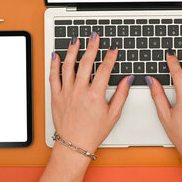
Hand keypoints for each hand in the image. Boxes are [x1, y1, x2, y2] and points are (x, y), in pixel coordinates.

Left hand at [50, 33, 132, 152]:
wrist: (74, 144)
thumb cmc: (93, 132)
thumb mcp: (113, 115)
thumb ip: (121, 94)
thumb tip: (128, 79)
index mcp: (95, 95)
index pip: (105, 69)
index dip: (110, 57)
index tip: (113, 49)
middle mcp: (79, 91)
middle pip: (86, 62)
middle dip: (92, 47)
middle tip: (95, 37)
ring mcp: (66, 92)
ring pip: (68, 66)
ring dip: (72, 51)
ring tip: (76, 40)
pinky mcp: (56, 96)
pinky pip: (53, 76)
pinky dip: (54, 64)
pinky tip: (56, 55)